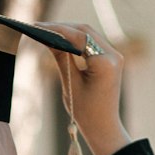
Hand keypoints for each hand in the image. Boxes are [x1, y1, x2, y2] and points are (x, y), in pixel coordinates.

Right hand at [41, 22, 132, 154]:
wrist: (104, 127)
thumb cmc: (86, 113)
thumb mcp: (70, 85)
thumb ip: (61, 58)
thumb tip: (48, 38)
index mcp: (104, 63)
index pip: (79, 37)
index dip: (58, 30)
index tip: (39, 27)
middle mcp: (114, 55)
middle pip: (85, 31)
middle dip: (63, 28)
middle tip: (41, 28)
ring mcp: (115, 55)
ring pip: (89, 34)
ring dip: (69, 32)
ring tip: (49, 32)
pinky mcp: (112, 58)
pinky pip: (92, 42)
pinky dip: (77, 40)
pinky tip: (62, 40)